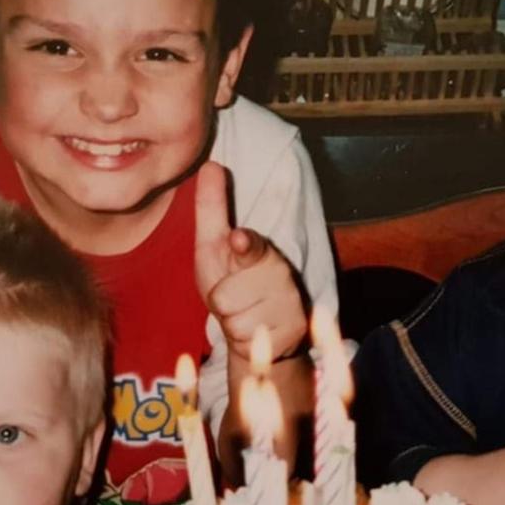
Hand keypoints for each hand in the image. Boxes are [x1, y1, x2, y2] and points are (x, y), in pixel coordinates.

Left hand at [194, 161, 305, 360]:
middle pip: (226, 295)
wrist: (258, 331)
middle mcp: (280, 275)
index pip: (252, 247)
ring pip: (234, 319)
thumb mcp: (213, 247)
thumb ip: (212, 210)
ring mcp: (288, 304)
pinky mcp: (292, 332)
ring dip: (230, 321)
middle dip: (220, 300)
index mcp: (261, 250)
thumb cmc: (232, 283)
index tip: (238, 239)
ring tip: (245, 312)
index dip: (245, 245)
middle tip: (234, 295)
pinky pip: (246, 340)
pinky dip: (242, 339)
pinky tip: (255, 329)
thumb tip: (211, 164)